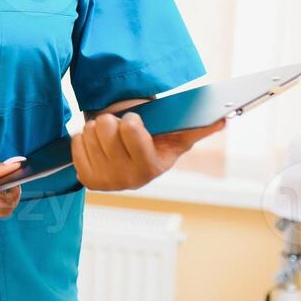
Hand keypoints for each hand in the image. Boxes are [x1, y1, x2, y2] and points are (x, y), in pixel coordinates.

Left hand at [71, 111, 225, 190]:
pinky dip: (84, 138)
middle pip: (105, 126)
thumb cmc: (156, 142)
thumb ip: (200, 126)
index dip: (131, 119)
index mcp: (150, 168)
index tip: (135, 120)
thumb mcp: (178, 135)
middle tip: (121, 128)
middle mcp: (128, 180)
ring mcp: (105, 182)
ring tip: (110, 137)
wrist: (131, 160)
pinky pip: (76, 142)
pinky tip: (98, 145)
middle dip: (113, 120)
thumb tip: (224, 118)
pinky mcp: (87, 179)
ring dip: (98, 128)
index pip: (130, 128)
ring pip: (90, 131)